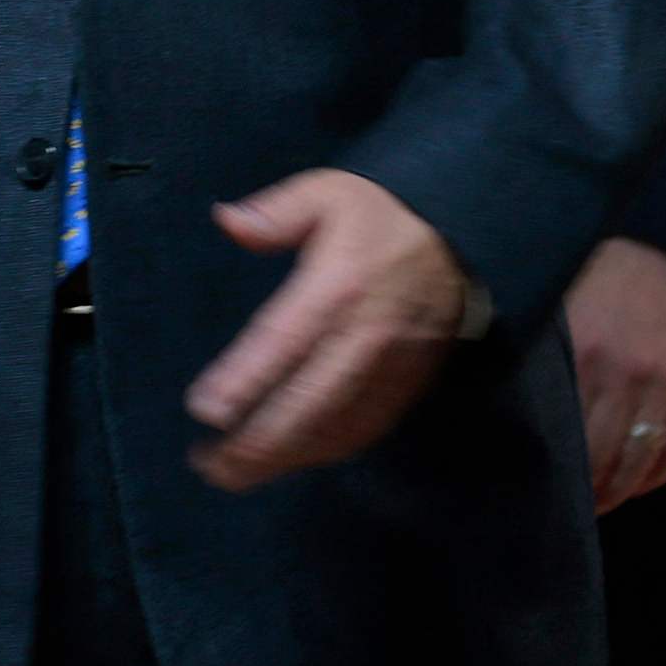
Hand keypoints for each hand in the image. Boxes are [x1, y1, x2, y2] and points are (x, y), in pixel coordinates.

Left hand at [184, 169, 477, 493]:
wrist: (460, 243)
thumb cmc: (379, 218)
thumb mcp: (327, 193)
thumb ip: (276, 211)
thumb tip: (227, 220)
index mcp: (337, 286)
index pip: (283, 340)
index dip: (244, 380)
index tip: (204, 410)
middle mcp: (364, 337)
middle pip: (307, 402)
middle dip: (256, 441)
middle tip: (207, 463)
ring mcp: (389, 369)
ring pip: (334, 427)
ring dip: (284, 458)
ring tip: (233, 472)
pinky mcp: (405, 387)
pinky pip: (362, 430)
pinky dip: (322, 452)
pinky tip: (286, 460)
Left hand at [562, 239, 665, 511]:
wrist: (656, 241)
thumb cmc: (588, 277)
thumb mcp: (554, 313)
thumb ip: (540, 363)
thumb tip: (508, 414)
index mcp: (581, 356)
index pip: (568, 439)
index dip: (556, 475)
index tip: (540, 492)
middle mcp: (625, 372)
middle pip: (602, 460)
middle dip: (586, 494)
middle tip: (568, 510)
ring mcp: (665, 380)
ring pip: (641, 462)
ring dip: (620, 492)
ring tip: (600, 504)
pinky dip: (657, 475)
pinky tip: (637, 483)